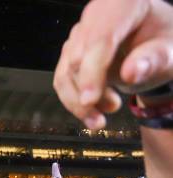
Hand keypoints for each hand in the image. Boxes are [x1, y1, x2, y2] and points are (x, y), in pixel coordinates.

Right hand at [53, 0, 172, 128]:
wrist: (152, 47)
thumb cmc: (161, 42)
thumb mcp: (169, 49)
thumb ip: (154, 59)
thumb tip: (131, 73)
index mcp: (121, 5)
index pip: (100, 39)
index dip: (92, 71)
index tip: (90, 100)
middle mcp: (95, 16)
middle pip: (78, 58)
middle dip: (89, 90)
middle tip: (113, 108)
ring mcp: (80, 35)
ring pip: (66, 73)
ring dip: (79, 102)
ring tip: (102, 117)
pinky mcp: (70, 53)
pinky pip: (62, 81)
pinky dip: (73, 102)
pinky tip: (91, 114)